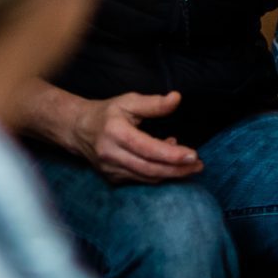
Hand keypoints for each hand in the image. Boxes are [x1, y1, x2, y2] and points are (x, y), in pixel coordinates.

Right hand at [69, 91, 202, 184]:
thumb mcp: (129, 101)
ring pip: (147, 177)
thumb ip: (154, 103)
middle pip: (150, 169)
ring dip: (171, 173)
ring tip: (189, 165)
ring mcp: (111, 169)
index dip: (172, 155)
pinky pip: (141, 179)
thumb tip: (176, 98)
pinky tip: (168, 163)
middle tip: (198, 165)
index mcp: (116, 133)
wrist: (78, 129)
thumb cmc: (107, 113)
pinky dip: (158, 173)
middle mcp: (112, 154)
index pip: (148, 149)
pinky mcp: (113, 178)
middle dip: (178, 170)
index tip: (193, 155)